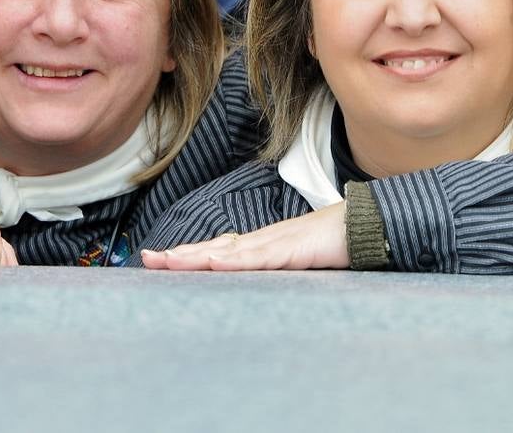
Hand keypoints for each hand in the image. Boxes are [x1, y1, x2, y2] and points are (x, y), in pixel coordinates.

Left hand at [140, 202, 349, 270]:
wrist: (366, 225)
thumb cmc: (333, 244)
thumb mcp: (295, 264)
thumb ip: (274, 271)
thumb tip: (253, 288)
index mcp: (261, 246)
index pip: (216, 250)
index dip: (187, 255)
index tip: (159, 260)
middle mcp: (261, 241)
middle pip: (212, 248)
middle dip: (179, 254)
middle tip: (146, 259)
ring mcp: (274, 243)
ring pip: (226, 251)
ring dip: (195, 256)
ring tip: (166, 261)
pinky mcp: (291, 249)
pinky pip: (258, 256)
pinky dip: (234, 260)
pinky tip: (214, 262)